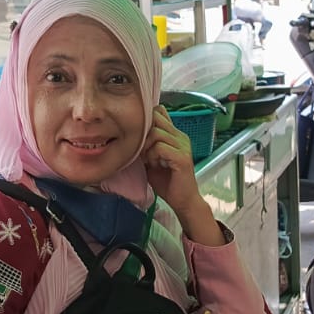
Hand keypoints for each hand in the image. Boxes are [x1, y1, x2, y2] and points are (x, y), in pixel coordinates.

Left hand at [144, 106, 212, 222]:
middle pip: (156, 118)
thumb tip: (130, 135)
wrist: (183, 201)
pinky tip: (155, 165)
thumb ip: (146, 145)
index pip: (159, 112)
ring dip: (147, 147)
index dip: (146, 121)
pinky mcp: (182, 157)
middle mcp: (180, 137)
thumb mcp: (152, 159)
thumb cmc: (167, 182)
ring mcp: (183, 146)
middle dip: (144, 133)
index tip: (140, 139)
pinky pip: (160, 147)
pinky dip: (153, 156)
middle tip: (142, 150)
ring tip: (150, 160)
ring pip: (156, 133)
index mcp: (175, 135)